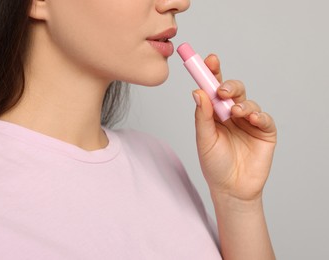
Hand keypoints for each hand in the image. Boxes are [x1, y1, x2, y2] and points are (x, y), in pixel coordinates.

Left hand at [192, 54, 276, 202]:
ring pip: (248, 102)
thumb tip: (197, 91)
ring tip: (235, 113)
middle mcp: (231, 114)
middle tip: (222, 90)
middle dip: (228, 86)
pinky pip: (264, 118)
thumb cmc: (214, 165)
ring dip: (241, 104)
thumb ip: (202, 116)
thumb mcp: (204, 140)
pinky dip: (258, 115)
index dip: (212, 73)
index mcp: (214, 113)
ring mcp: (249, 122)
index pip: (213, 89)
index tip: (209, 60)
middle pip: (232, 90)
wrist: (231, 189)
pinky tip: (251, 119)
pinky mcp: (264, 132)